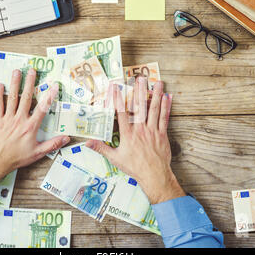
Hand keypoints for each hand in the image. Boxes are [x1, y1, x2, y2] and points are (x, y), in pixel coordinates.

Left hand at [0, 69, 69, 190]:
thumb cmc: (17, 158)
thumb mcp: (38, 153)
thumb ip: (52, 144)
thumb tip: (66, 139)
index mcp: (30, 126)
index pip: (42, 108)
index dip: (49, 96)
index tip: (54, 86)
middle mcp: (20, 119)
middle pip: (26, 98)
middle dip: (30, 83)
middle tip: (32, 71)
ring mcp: (8, 119)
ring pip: (12, 98)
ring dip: (15, 84)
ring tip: (17, 72)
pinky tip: (0, 85)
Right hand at [86, 78, 184, 203]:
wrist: (154, 175)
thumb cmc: (134, 167)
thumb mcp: (115, 158)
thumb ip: (101, 148)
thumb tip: (87, 143)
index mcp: (128, 134)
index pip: (121, 113)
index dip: (118, 99)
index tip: (116, 87)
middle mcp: (140, 130)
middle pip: (140, 107)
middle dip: (139, 91)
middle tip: (140, 79)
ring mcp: (153, 131)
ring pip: (154, 109)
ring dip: (155, 95)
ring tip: (157, 83)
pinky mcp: (162, 134)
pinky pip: (164, 118)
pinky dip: (166, 107)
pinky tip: (167, 98)